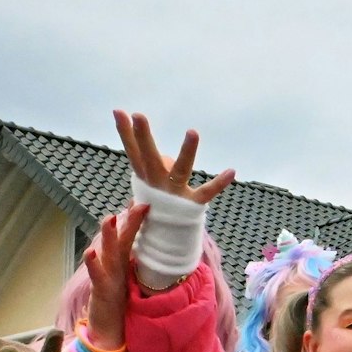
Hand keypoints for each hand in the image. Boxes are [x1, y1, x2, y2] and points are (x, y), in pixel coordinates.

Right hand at [83, 203, 147, 349]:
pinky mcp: (100, 291)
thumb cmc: (118, 303)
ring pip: (107, 253)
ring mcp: (105, 277)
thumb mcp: (130, 280)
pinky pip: (97, 276)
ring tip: (110, 217)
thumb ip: (135, 262)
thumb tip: (149, 247)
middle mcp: (113, 266)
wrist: (106, 329)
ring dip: (107, 236)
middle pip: (122, 240)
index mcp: (124, 263)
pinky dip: (93, 264)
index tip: (145, 200)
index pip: (131, 238)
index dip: (137, 221)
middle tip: (139, 203)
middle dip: (129, 222)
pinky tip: (89, 252)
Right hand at [112, 111, 234, 205]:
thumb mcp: (149, 185)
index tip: (119, 111)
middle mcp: (157, 183)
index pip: (133, 152)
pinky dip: (219, 183)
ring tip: (193, 131)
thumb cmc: (157, 204)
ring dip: (187, 151)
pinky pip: (207, 192)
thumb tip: (166, 158)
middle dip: (143, 136)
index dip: (125, 133)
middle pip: (149, 157)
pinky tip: (232, 171)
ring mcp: (175, 193)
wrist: (164, 240)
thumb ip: (152, 165)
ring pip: (180, 170)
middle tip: (139, 115)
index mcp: (145, 178)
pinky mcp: (193, 203)